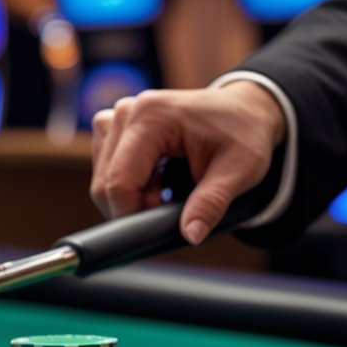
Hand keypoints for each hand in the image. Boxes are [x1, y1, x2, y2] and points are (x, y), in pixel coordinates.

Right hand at [90, 81, 286, 244]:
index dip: (133, 214)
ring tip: (165, 188)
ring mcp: (118, 116)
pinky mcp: (115, 126)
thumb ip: (211, 204)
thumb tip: (190, 235)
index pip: (119, 182)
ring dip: (129, 194)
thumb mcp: (239, 171)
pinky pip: (105, 167)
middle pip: (104, 183)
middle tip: (169, 204)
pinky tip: (154, 178)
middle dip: (132, 206)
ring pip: (102, 177)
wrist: (244, 111)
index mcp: (152, 116)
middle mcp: (128, 111)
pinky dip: (126, 182)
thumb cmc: (244, 134)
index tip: (160, 223)